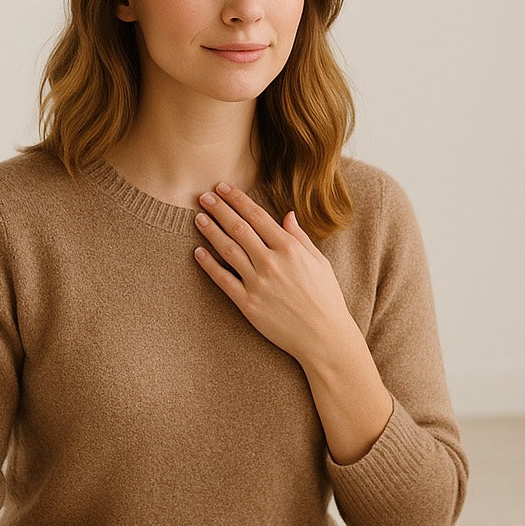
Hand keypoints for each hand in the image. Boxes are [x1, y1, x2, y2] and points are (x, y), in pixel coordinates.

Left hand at [193, 182, 355, 363]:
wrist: (324, 337)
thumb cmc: (326, 298)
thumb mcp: (319, 262)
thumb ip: (300, 237)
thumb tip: (287, 215)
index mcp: (290, 249)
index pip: (257, 216)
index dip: (237, 199)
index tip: (223, 188)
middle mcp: (271, 262)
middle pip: (238, 228)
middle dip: (219, 209)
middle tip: (204, 196)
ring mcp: (258, 283)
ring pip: (227, 250)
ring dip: (210, 231)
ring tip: (198, 218)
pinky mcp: (248, 304)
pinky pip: (223, 280)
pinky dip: (209, 265)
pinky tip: (198, 253)